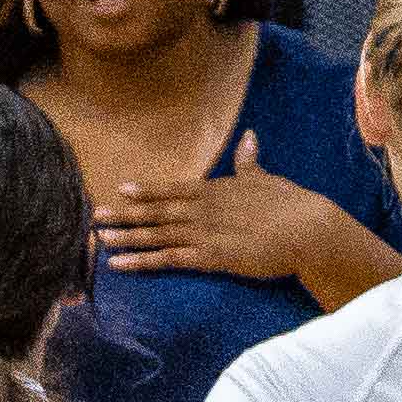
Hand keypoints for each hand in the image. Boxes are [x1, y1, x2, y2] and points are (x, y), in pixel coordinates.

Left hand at [100, 130, 342, 283]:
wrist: (306, 228)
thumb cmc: (291, 204)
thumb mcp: (266, 179)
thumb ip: (250, 161)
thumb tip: (249, 136)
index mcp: (214, 190)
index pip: (173, 189)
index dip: (147, 190)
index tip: (122, 189)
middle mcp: (202, 209)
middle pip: (156, 211)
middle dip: (125, 215)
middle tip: (95, 217)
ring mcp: (204, 232)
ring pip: (156, 234)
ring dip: (127, 237)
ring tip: (101, 240)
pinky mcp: (211, 257)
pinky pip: (168, 259)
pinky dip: (142, 261)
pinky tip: (121, 265)